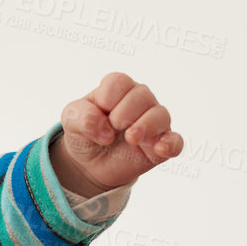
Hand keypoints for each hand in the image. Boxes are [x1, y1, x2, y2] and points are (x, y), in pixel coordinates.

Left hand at [51, 71, 181, 197]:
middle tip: (113, 127)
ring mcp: (153, 123)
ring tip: (130, 138)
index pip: (119, 82)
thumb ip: (81, 117)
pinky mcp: (161, 145)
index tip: (99, 112)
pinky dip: (170, 144)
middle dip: (123, 113)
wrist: (89, 163)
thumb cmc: (85, 133)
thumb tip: (106, 130)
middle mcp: (140, 101)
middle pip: (142, 94)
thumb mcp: (70, 121)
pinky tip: (159, 149)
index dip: (106, 99)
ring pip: (160, 115)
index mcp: (117, 89)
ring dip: (145, 126)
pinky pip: (175, 142)